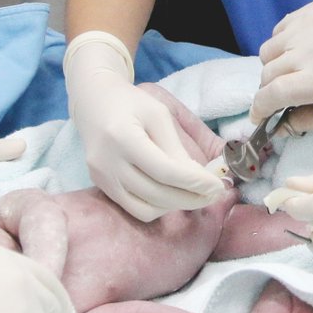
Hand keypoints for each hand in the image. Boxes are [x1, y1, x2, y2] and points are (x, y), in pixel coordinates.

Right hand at [65, 32, 224, 219]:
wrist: (94, 102)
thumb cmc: (131, 103)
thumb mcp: (158, 114)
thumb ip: (176, 147)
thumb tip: (198, 179)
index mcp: (123, 137)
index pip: (165, 171)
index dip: (195, 183)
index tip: (218, 186)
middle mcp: (107, 162)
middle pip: (157, 194)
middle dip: (192, 198)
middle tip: (215, 194)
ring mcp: (101, 178)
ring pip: (146, 209)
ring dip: (177, 206)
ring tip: (196, 195)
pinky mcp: (101, 186)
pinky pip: (135, 209)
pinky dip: (158, 208)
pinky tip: (173, 195)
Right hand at [251, 0, 312, 132]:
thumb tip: (282, 126)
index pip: (271, 94)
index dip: (259, 109)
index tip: (259, 117)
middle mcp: (308, 51)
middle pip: (267, 74)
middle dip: (269, 90)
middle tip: (284, 96)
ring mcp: (307, 26)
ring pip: (268, 50)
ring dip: (273, 66)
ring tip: (293, 70)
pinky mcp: (310, 9)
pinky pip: (279, 30)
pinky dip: (282, 44)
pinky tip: (301, 49)